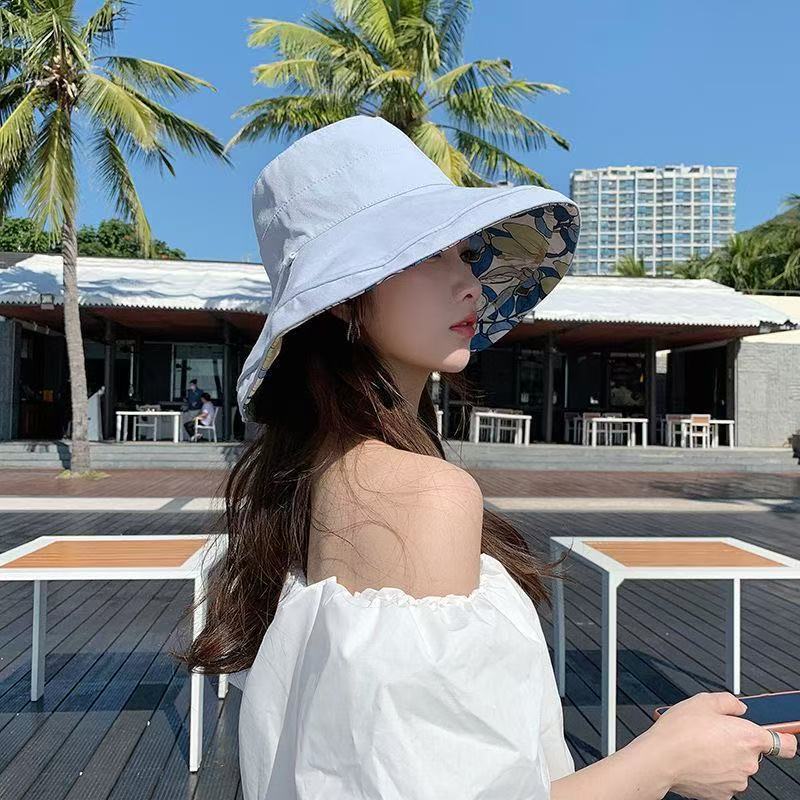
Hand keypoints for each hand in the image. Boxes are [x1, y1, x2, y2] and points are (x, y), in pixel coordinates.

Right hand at [651, 691, 797, 799]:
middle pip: (752, 752)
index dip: (784, 738)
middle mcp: (749, 763)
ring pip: (736, 766)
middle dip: (735, 742)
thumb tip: (738, 708)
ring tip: (699, 747)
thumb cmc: (679, 731)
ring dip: (724, 758)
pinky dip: (714, 772)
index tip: (779, 736)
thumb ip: (728, 701)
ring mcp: (737, 781)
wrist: (660, 759)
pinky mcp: (723, 794)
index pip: (786, 744)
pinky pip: (724, 779)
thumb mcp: (702, 701)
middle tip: (711, 733)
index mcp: (749, 737)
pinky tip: (697, 760)